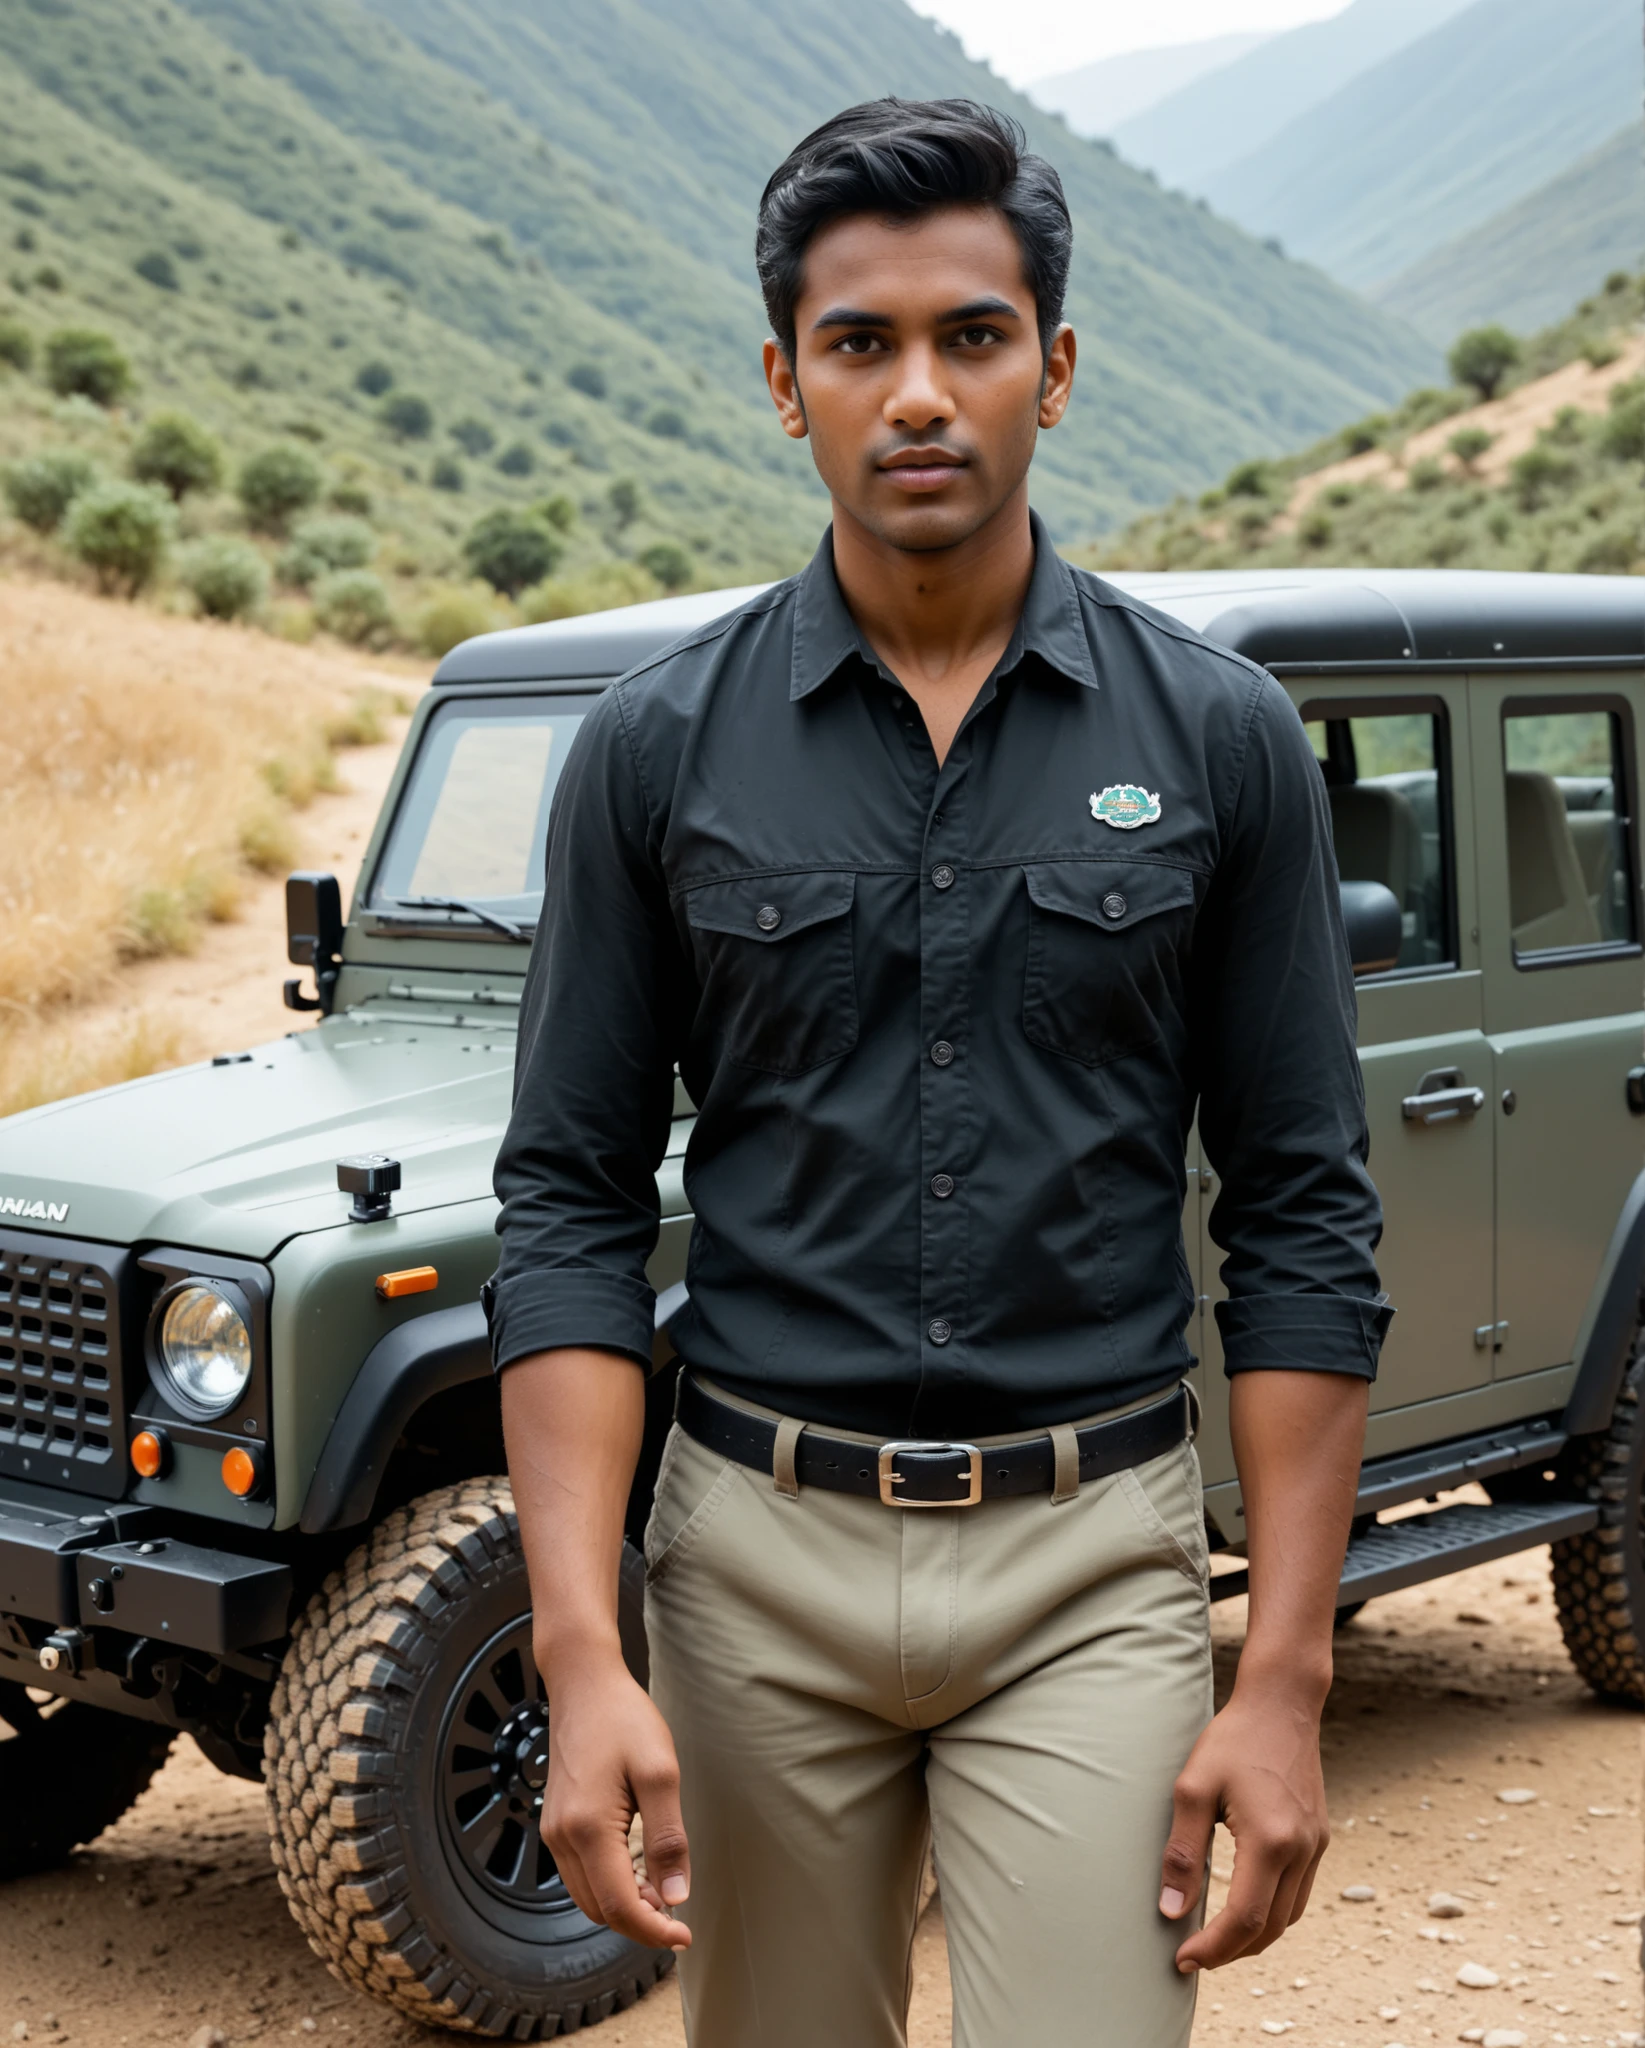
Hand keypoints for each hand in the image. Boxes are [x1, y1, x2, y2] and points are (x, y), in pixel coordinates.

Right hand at [541, 1653, 691, 1949]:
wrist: (583, 1683)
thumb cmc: (623, 1718)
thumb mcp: (660, 1772)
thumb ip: (668, 1838)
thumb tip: (676, 1896)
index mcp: (588, 1829)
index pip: (620, 1906)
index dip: (654, 1930)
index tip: (685, 1935)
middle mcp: (562, 1838)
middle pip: (600, 1910)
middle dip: (640, 1922)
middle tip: (679, 1912)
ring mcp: (554, 1831)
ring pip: (588, 1896)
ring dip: (624, 1906)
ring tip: (663, 1891)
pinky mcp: (556, 1822)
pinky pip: (581, 1874)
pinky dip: (609, 1885)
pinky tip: (638, 1870)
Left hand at [1157, 1677, 1328, 1971]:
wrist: (1281, 1704)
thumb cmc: (1233, 1739)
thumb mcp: (1193, 1788)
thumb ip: (1182, 1852)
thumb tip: (1171, 1910)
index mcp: (1271, 1841)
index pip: (1245, 1920)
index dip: (1213, 1948)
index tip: (1182, 1958)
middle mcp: (1301, 1850)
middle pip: (1272, 1928)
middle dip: (1231, 1952)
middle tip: (1193, 1956)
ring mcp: (1315, 1845)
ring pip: (1290, 1916)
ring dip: (1255, 1937)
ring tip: (1216, 1938)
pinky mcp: (1319, 1837)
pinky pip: (1299, 1892)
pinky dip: (1273, 1911)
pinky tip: (1246, 1905)